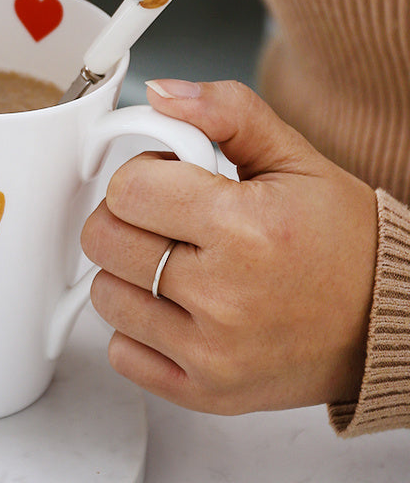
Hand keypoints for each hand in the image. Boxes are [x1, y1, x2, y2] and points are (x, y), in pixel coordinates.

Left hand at [81, 79, 377, 413]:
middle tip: (168, 216)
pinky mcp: (205, 392)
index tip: (169, 179)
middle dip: (128, 216)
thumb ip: (224, 111)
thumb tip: (160, 93)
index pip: (128, 189)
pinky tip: (177, 306)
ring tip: (178, 260)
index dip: (144, 174)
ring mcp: (212, 354)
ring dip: (130, 269)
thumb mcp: (291, 155)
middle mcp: (226, 298)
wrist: (384, 319)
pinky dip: (138, 324)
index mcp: (246, 229)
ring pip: (105, 293)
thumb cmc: (340, 239)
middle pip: (104, 239)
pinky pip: (122, 349)